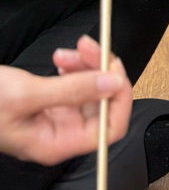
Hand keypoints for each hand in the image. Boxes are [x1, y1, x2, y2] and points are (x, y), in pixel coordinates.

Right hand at [0, 35, 130, 164]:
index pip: (111, 129)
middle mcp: (61, 134)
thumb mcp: (25, 94)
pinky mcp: (49, 103)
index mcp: (57, 144)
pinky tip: (60, 58)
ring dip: (86, 66)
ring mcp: (56, 119)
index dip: (120, 98)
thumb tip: (113, 84)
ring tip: (65, 52)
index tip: (113, 67)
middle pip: (104, 105)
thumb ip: (72, 90)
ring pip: (91, 90)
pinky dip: (74, 68)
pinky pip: (75, 85)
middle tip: (88, 45)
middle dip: (101, 72)